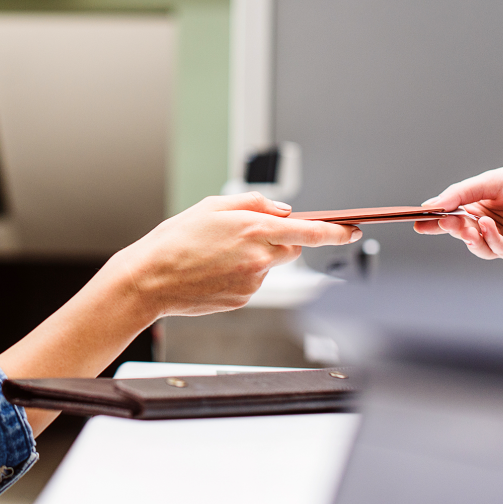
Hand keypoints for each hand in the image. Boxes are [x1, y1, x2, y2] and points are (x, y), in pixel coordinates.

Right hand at [0, 192, 357, 435]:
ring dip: (255, 257)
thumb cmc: (174, 240)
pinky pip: (253, 282)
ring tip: (216, 255)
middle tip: (244, 237)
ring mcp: (253, 283)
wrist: (149, 279)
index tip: (353, 230)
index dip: (336, 232)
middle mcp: (259, 258)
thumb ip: (253, 203)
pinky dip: (240, 274)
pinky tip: (213, 271)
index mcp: (254, 229)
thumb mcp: (212, 206)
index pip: (310, 231)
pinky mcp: (243, 300)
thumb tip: (282, 210)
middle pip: (291, 248)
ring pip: (269, 265)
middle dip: (279, 240)